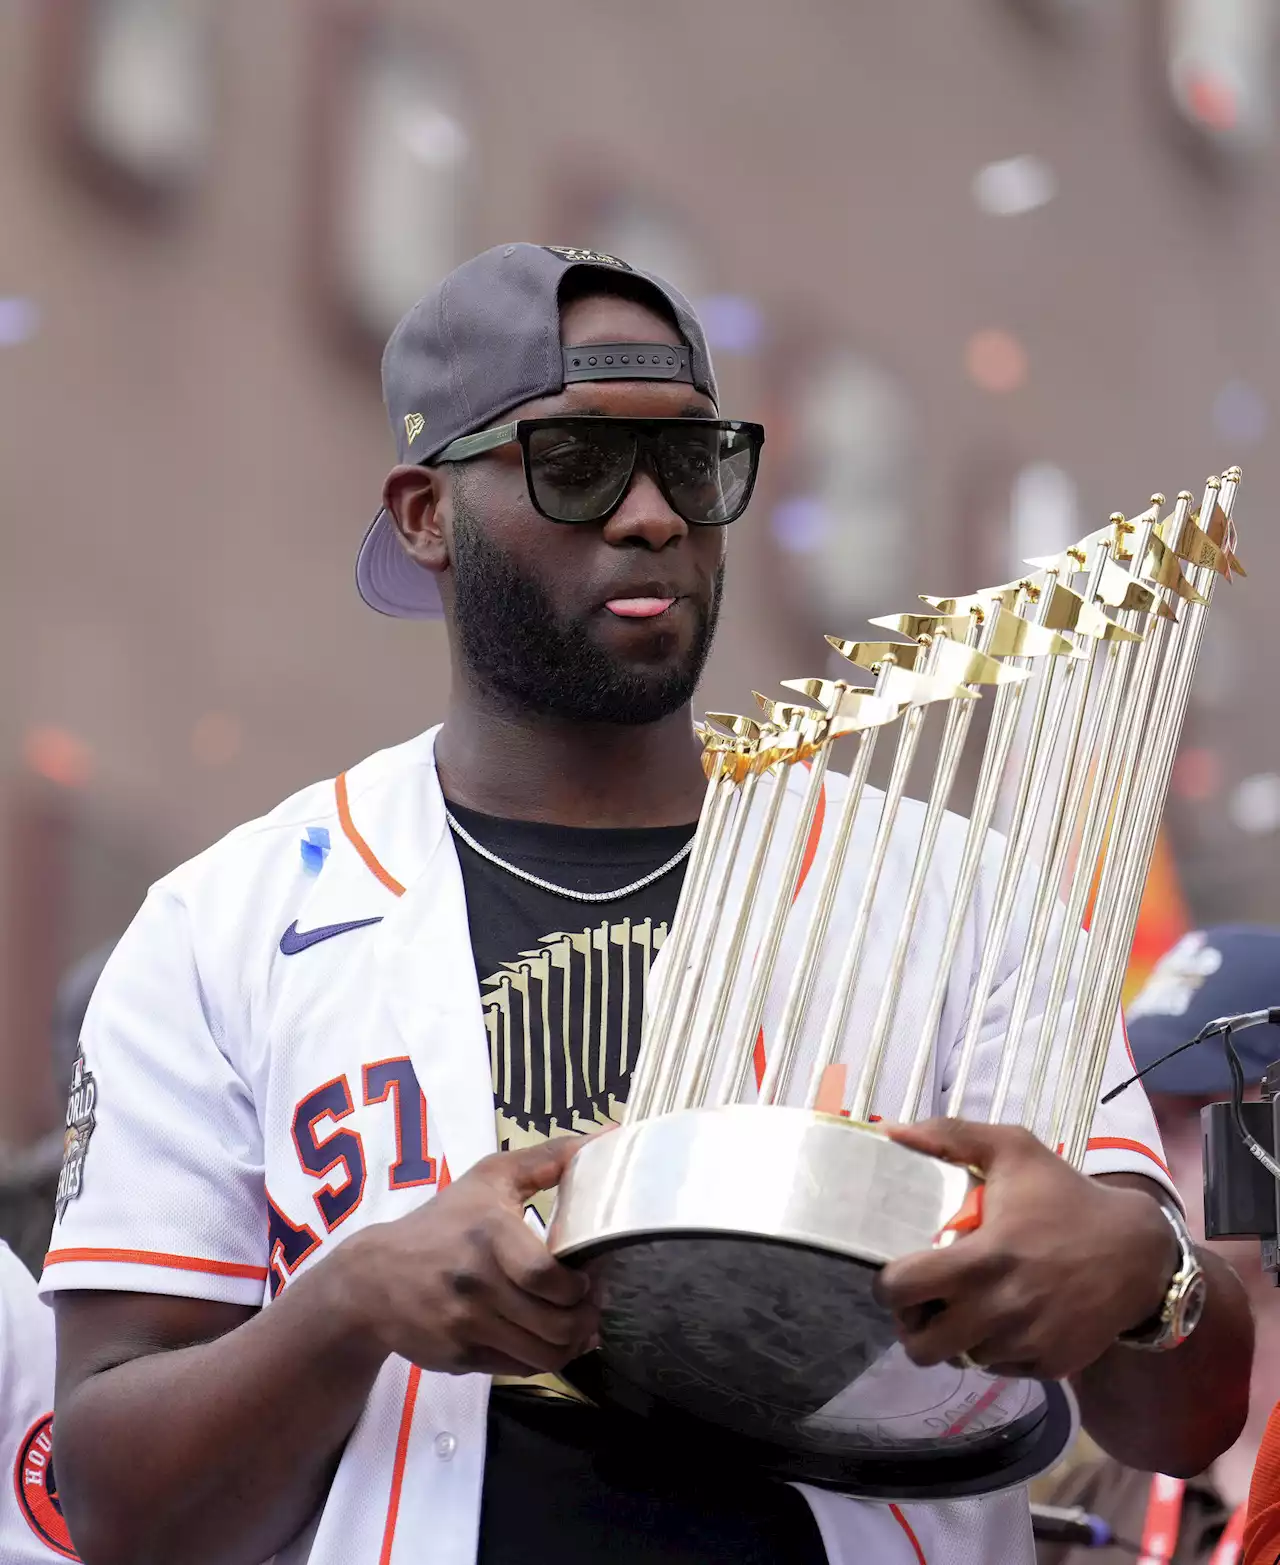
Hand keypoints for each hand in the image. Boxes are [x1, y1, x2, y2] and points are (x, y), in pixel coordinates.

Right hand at [343, 1136, 597, 1377]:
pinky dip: (540, 1359)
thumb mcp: (489, 1178)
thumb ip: (548, 1158)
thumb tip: (607, 1137)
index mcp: (489, 1235)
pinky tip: (545, 1340)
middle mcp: (477, 1284)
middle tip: (593, 1307)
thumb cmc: (443, 1222)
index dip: (579, 1287)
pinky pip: (518, 1368)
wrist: (372, 1279)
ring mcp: (466, 1326)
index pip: (547, 1277)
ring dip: (570, 1345)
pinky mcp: (459, 1358)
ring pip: (543, 1355)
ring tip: (578, 1327)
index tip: (588, 1278)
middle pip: (555, 1325)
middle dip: (586, 1320)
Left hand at [875, 1119, 1178, 1380]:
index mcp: (980, 1261)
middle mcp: (999, 1312)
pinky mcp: (1049, 1366)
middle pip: (921, 1347)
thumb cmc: (1067, 1197)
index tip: (897, 1274)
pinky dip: (992, 1348)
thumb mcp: (1014, 1149)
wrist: (1138, 1251)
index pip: (900, 1291)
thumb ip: (951, 1136)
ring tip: (964, 1306)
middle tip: (924, 1301)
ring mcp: (1025, 1345)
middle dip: (913, 1325)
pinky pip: (999, 1368)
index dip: (887, 1286)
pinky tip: (1004, 1316)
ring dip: (954, 1337)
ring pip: (960, 1360)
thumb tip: (891, 1132)